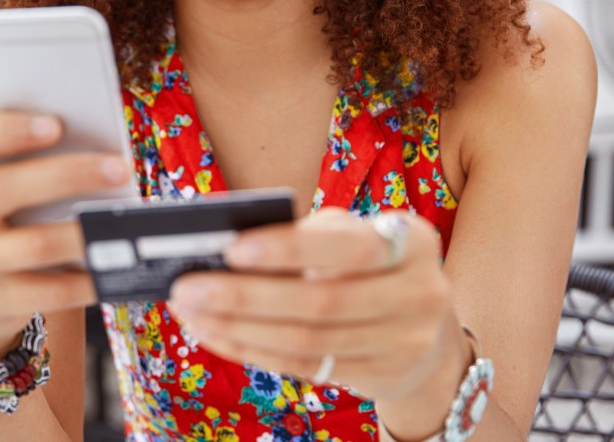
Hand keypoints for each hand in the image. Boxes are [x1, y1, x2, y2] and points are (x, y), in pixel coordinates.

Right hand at [0, 112, 130, 365]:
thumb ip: (25, 164)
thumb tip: (93, 152)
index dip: (4, 132)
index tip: (55, 125)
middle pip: (1, 189)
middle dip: (66, 175)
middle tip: (117, 169)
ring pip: (32, 245)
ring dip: (83, 232)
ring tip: (119, 222)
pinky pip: (45, 292)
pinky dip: (84, 280)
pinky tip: (109, 268)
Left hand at [168, 207, 467, 403]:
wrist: (425, 330)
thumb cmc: (369, 264)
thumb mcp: (355, 237)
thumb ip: (309, 236)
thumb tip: (226, 250)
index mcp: (413, 242)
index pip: (349, 246)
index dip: (290, 249)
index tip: (232, 247)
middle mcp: (420, 294)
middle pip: (322, 303)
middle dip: (246, 296)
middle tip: (187, 287)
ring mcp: (405, 343)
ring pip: (308, 341)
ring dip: (239, 327)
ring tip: (190, 311)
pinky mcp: (382, 377)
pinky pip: (306, 366)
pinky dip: (253, 349)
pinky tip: (216, 333)